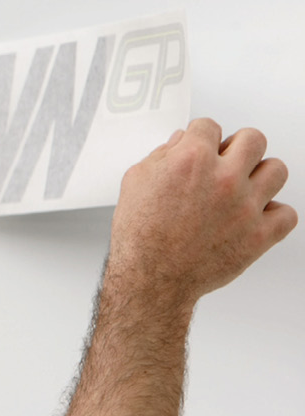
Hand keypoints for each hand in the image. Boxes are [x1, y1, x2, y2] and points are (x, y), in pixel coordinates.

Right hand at [107, 119, 296, 308]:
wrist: (150, 281)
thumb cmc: (139, 239)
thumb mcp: (135, 184)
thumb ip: (160, 156)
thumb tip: (178, 144)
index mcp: (192, 160)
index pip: (209, 127)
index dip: (201, 138)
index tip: (201, 147)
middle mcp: (223, 179)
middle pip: (253, 139)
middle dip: (237, 149)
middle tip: (226, 164)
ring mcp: (246, 207)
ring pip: (277, 170)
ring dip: (260, 177)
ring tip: (243, 190)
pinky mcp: (259, 236)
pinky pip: (287, 214)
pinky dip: (274, 215)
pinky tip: (253, 218)